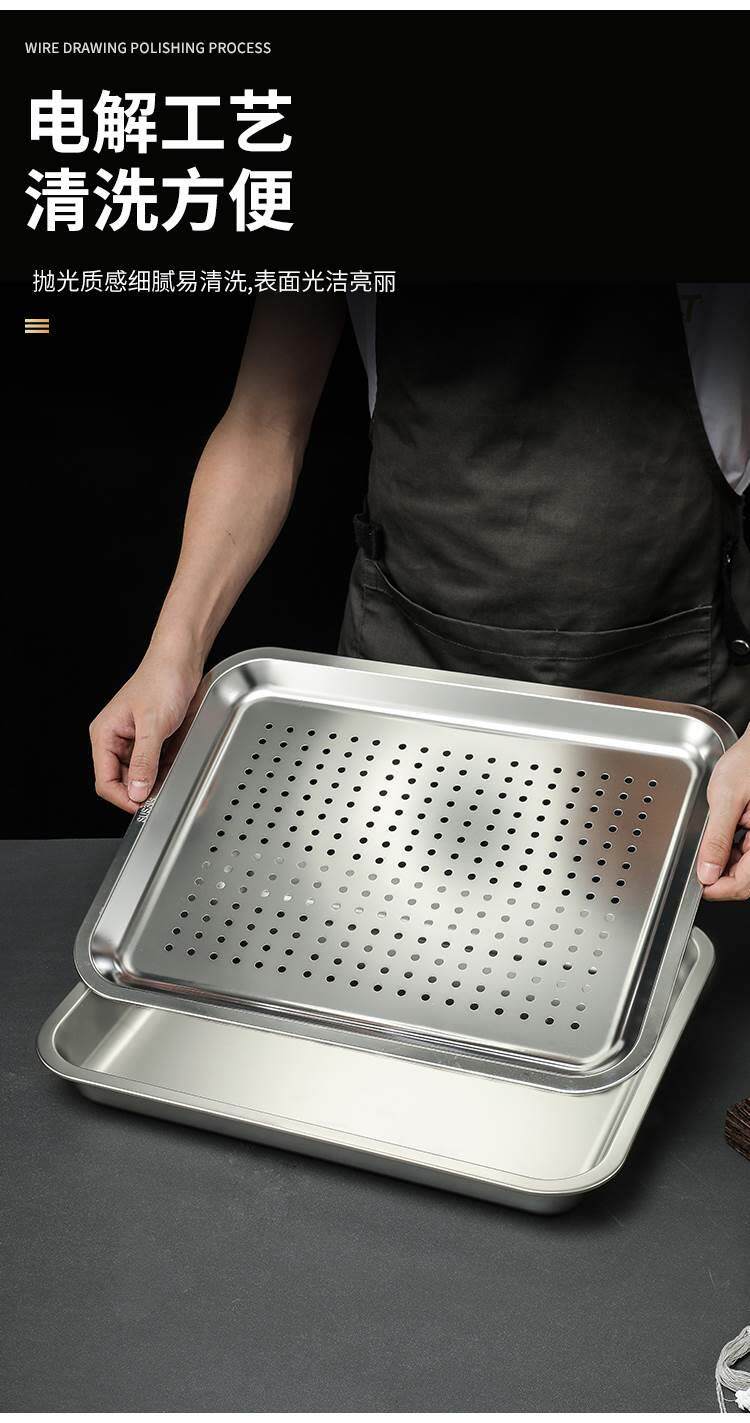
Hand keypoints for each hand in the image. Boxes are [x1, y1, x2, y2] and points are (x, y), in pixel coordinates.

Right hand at [90, 649, 201, 812]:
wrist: (182, 660)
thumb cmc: (161, 680)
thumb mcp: (153, 724)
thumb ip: (144, 760)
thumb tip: (137, 790)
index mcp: (105, 734)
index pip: (105, 780)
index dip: (123, 797)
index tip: (143, 806)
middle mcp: (116, 739)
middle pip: (122, 781)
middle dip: (141, 790)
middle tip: (161, 795)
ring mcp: (134, 740)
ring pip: (140, 775)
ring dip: (155, 780)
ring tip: (170, 776)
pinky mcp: (152, 739)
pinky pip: (155, 764)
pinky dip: (165, 769)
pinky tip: (175, 764)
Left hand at [697, 729, 749, 899]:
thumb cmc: (749, 762)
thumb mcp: (726, 799)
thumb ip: (716, 838)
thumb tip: (706, 872)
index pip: (744, 883)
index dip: (719, 889)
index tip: (699, 886)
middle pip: (745, 878)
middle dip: (721, 877)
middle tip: (699, 868)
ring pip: (747, 867)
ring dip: (726, 864)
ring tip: (709, 847)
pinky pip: (749, 851)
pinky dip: (733, 850)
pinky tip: (722, 838)